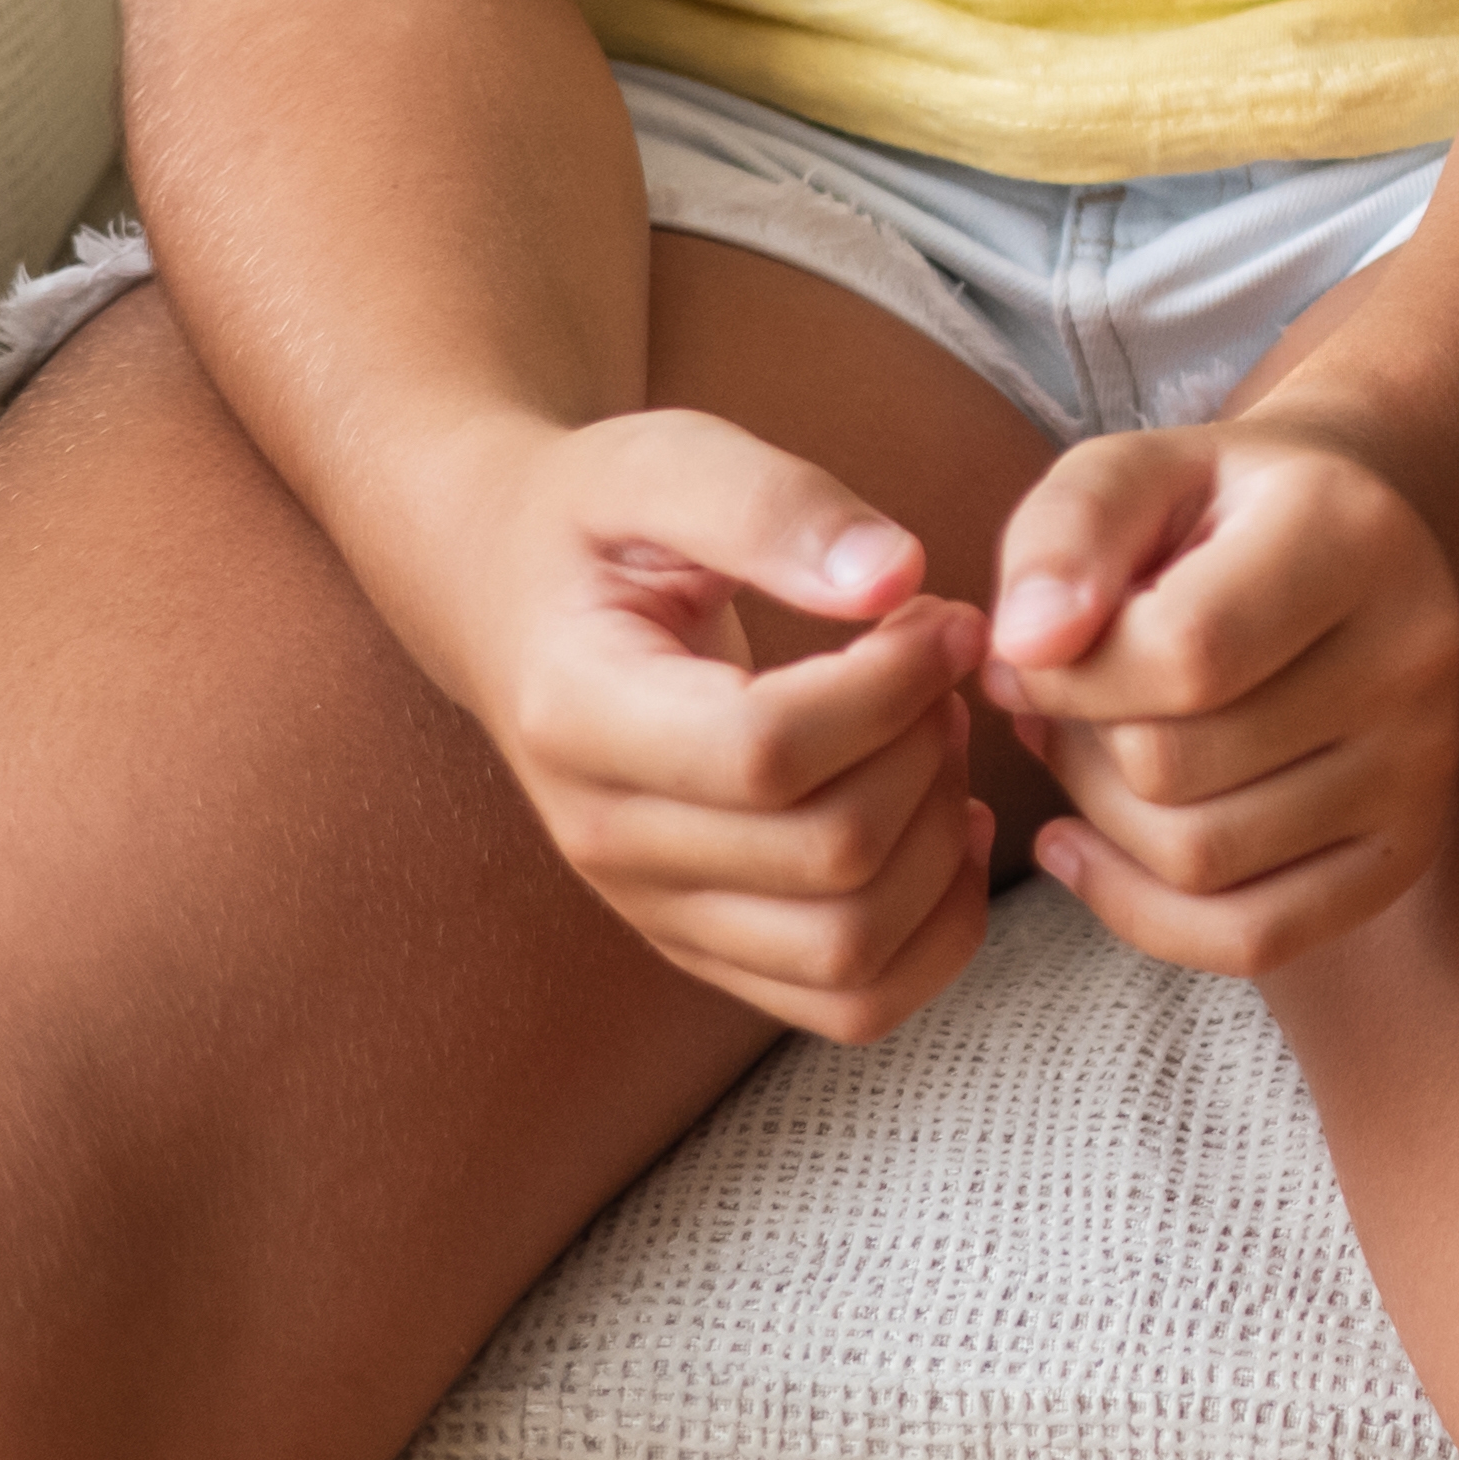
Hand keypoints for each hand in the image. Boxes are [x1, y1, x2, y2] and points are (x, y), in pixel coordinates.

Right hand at [452, 410, 999, 1041]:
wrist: (510, 594)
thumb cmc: (596, 520)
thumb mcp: (665, 458)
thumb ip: (776, 504)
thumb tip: (896, 577)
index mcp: (580, 716)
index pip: (767, 753)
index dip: (893, 685)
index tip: (939, 612)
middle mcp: (605, 839)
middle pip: (829, 855)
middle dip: (929, 746)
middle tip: (943, 659)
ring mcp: (653, 908)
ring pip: (849, 948)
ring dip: (939, 837)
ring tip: (939, 729)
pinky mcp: (704, 944)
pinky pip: (851, 1001)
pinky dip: (937, 929)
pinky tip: (949, 822)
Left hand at [975, 414, 1458, 978]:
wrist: (1340, 548)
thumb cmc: (1209, 515)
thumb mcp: (1127, 476)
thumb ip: (1063, 534)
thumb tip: (1025, 648)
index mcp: (1352, 535)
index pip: (1183, 652)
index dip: (1064, 673)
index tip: (1027, 649)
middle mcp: (1412, 653)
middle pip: (1176, 767)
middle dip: (1076, 741)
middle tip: (1057, 700)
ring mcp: (1421, 764)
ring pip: (1200, 859)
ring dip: (1099, 815)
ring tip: (1088, 747)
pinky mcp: (1404, 848)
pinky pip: (1252, 939)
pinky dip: (1139, 912)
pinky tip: (1084, 842)